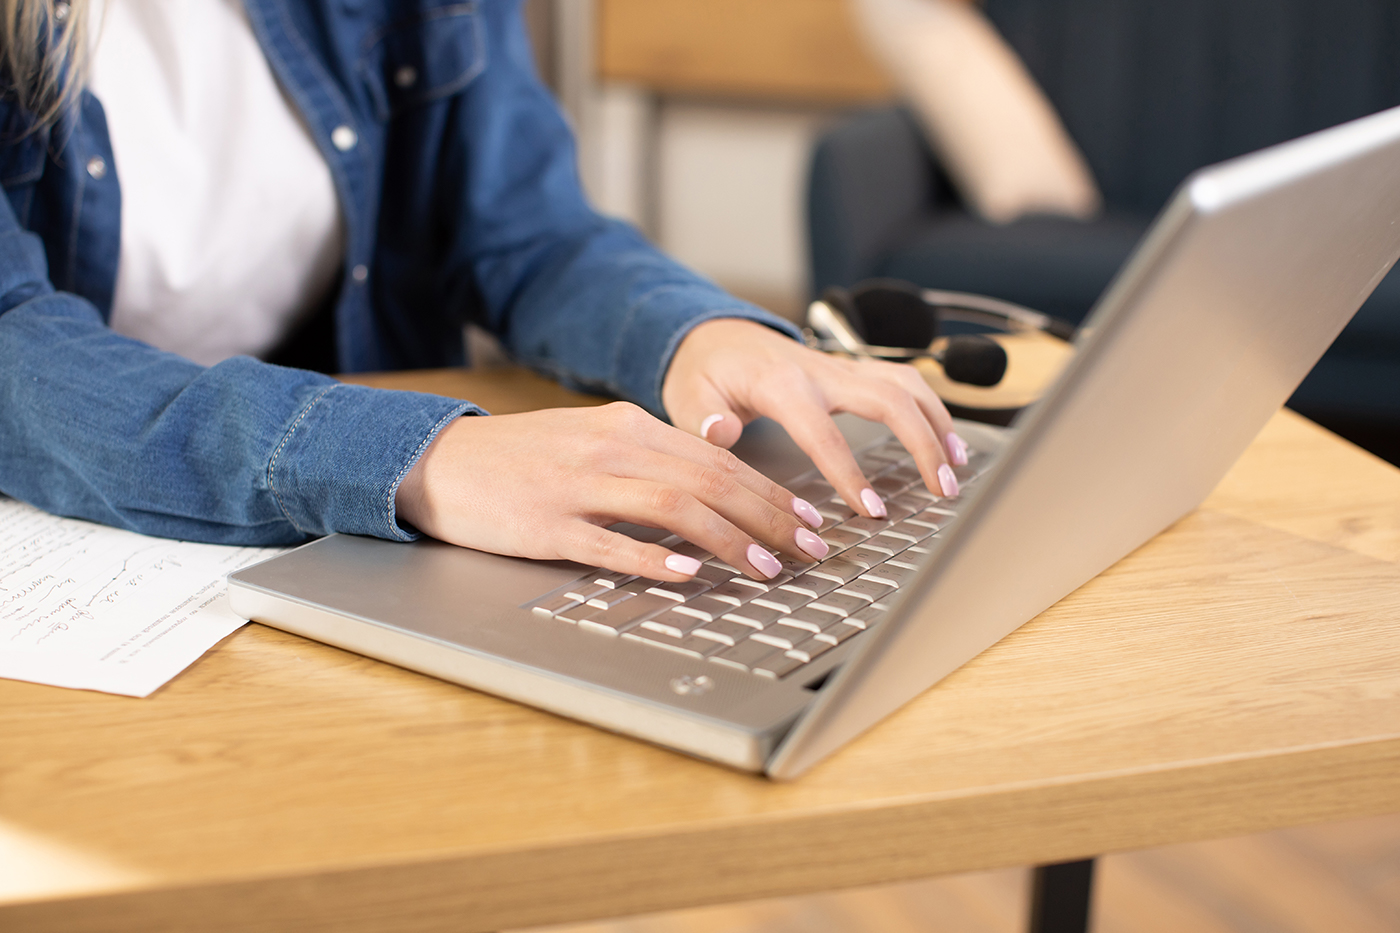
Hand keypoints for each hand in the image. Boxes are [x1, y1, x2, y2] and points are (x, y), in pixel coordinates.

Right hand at [394, 403, 830, 581]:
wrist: (440, 461)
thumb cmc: (521, 459)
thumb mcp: (591, 444)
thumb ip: (649, 463)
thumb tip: (712, 494)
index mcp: (626, 427)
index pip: (717, 459)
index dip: (771, 491)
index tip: (808, 519)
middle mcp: (611, 449)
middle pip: (710, 482)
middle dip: (769, 519)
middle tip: (809, 551)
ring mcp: (578, 486)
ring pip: (673, 508)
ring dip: (729, 541)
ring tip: (766, 569)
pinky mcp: (548, 525)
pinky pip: (611, 542)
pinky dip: (655, 558)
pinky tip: (689, 573)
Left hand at [662, 319, 967, 517]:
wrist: (715, 336)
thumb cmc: (704, 373)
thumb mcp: (688, 395)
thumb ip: (703, 417)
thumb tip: (723, 432)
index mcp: (782, 383)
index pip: (824, 431)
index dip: (849, 471)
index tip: (871, 508)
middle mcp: (821, 370)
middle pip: (890, 399)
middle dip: (923, 444)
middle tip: (943, 490)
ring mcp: (842, 367)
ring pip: (907, 385)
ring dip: (939, 424)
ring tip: (958, 469)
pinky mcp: (853, 371)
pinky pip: (904, 383)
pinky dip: (933, 410)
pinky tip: (949, 444)